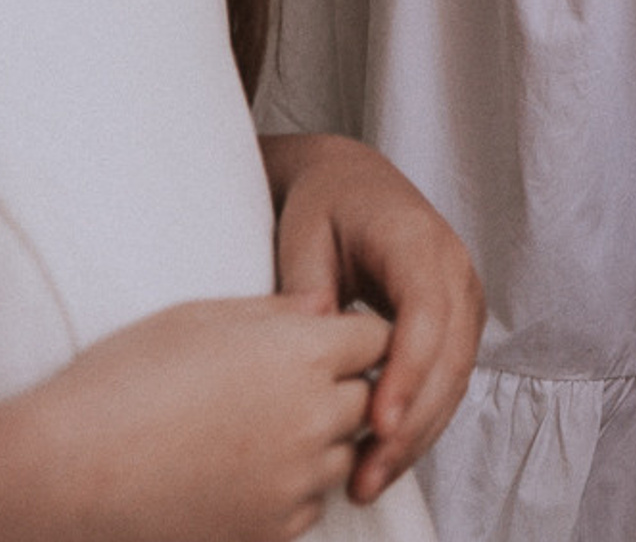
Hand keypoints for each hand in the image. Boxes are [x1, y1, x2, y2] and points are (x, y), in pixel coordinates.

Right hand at [0, 292, 388, 541]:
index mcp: (304, 354)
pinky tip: (242, 477)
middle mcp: (312, 418)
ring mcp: (292, 482)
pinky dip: (290, 493)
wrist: (64, 473)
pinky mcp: (268, 533)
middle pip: (365, 398)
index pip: (377, 336)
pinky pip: (309, 507)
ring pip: (341, 455)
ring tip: (258, 435)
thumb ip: (279, 311)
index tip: (322, 344)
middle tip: (286, 390)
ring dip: (319, 444)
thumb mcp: (203, 318)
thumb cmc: (125, 381)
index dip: (350, 337)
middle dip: (339, 389)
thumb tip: (326, 309)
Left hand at [266, 132, 485, 499]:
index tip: (378, 423)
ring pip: (456, 374)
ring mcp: (462, 294)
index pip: (426, 310)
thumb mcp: (303, 234)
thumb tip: (316, 336)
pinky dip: (422, 421)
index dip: (408, 369)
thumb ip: (309, 284)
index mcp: (417, 239)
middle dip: (413, 421)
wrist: (351, 183)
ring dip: (419, 433)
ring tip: (369, 483)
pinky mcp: (456, 322)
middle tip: (365, 477)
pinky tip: (385, 457)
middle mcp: (453, 266)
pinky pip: (450, 377)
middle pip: (450, 353)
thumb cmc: (324, 207)